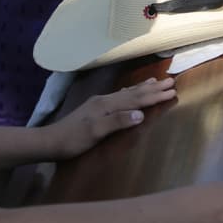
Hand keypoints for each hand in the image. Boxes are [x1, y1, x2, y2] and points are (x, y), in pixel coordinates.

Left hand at [48, 77, 176, 158]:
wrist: (50, 141)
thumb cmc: (73, 140)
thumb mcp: (95, 133)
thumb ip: (117, 121)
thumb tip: (140, 114)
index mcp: (107, 105)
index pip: (136, 99)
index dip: (155, 96)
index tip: (172, 91)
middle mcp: (105, 100)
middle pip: (134, 92)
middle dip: (153, 88)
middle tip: (171, 81)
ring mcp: (99, 103)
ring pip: (127, 92)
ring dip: (143, 88)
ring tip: (156, 81)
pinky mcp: (95, 107)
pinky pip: (119, 96)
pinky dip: (130, 92)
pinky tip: (130, 92)